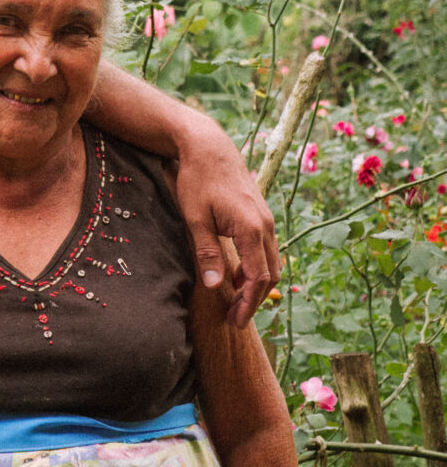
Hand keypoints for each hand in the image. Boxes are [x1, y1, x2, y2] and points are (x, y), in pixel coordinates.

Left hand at [174, 115, 280, 325]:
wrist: (209, 146)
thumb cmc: (198, 180)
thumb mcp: (195, 218)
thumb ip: (206, 252)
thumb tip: (214, 285)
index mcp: (251, 229)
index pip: (258, 278)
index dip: (248, 303)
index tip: (235, 320)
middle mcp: (266, 226)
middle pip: (270, 274)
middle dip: (254, 300)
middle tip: (235, 319)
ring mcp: (266, 220)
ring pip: (271, 262)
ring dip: (256, 285)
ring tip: (235, 301)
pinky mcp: (261, 216)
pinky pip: (266, 249)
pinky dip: (256, 267)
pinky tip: (238, 275)